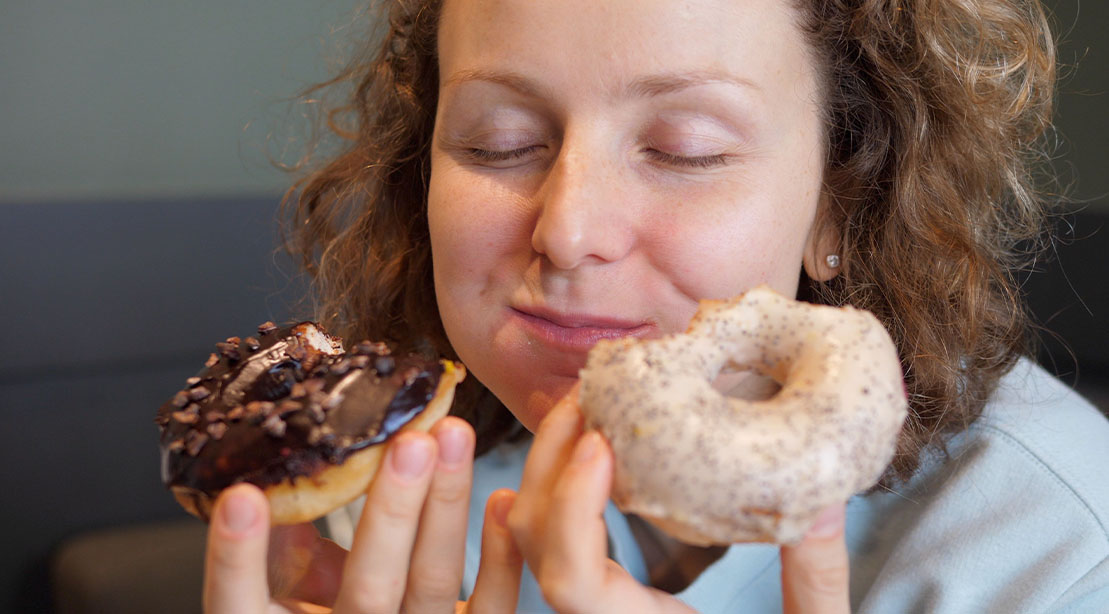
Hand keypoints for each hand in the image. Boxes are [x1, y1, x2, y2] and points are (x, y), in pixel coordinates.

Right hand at [202, 417, 522, 613]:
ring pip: (432, 586)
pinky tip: (499, 500)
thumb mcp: (287, 594)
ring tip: (453, 437)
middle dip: (392, 515)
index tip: (241, 496)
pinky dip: (500, 558)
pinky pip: (490, 609)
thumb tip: (275, 472)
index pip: (243, 606)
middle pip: (368, 593)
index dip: (238, 558)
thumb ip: (283, 550)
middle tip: (410, 443)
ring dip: (447, 508)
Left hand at [508, 389, 850, 613]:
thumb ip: (815, 583)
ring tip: (586, 409)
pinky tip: (580, 450)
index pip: (570, 583)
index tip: (601, 444)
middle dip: (548, 463)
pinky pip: (553, 542)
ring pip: (532, 541)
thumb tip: (826, 501)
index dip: (571, 508)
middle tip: (590, 398)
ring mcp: (596, 611)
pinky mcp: (601, 598)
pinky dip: (553, 491)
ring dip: (545, 469)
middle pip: (535, 546)